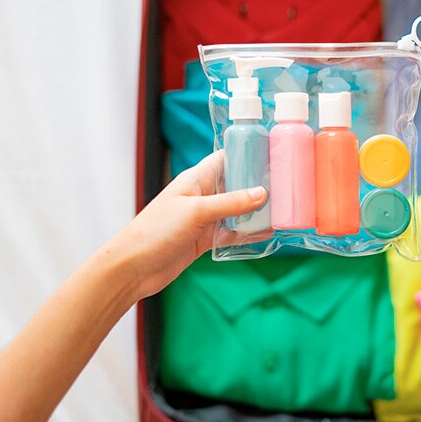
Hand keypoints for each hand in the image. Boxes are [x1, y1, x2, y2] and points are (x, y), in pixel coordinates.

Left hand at [96, 152, 268, 299]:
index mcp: (196, 179)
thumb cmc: (156, 231)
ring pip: (238, 210)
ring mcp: (206, 218)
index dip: (247, 153)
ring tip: (284, 208)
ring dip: (258, 211)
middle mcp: (203, 195)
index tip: (273, 153)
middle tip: (287, 184)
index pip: (225, 158)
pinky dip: (250, 232)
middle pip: (237, 184)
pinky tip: (269, 233)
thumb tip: (263, 193)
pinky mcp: (207, 239)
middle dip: (259, 184)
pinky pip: (234, 232)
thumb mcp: (196, 211)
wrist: (133, 268)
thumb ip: (231, 202)